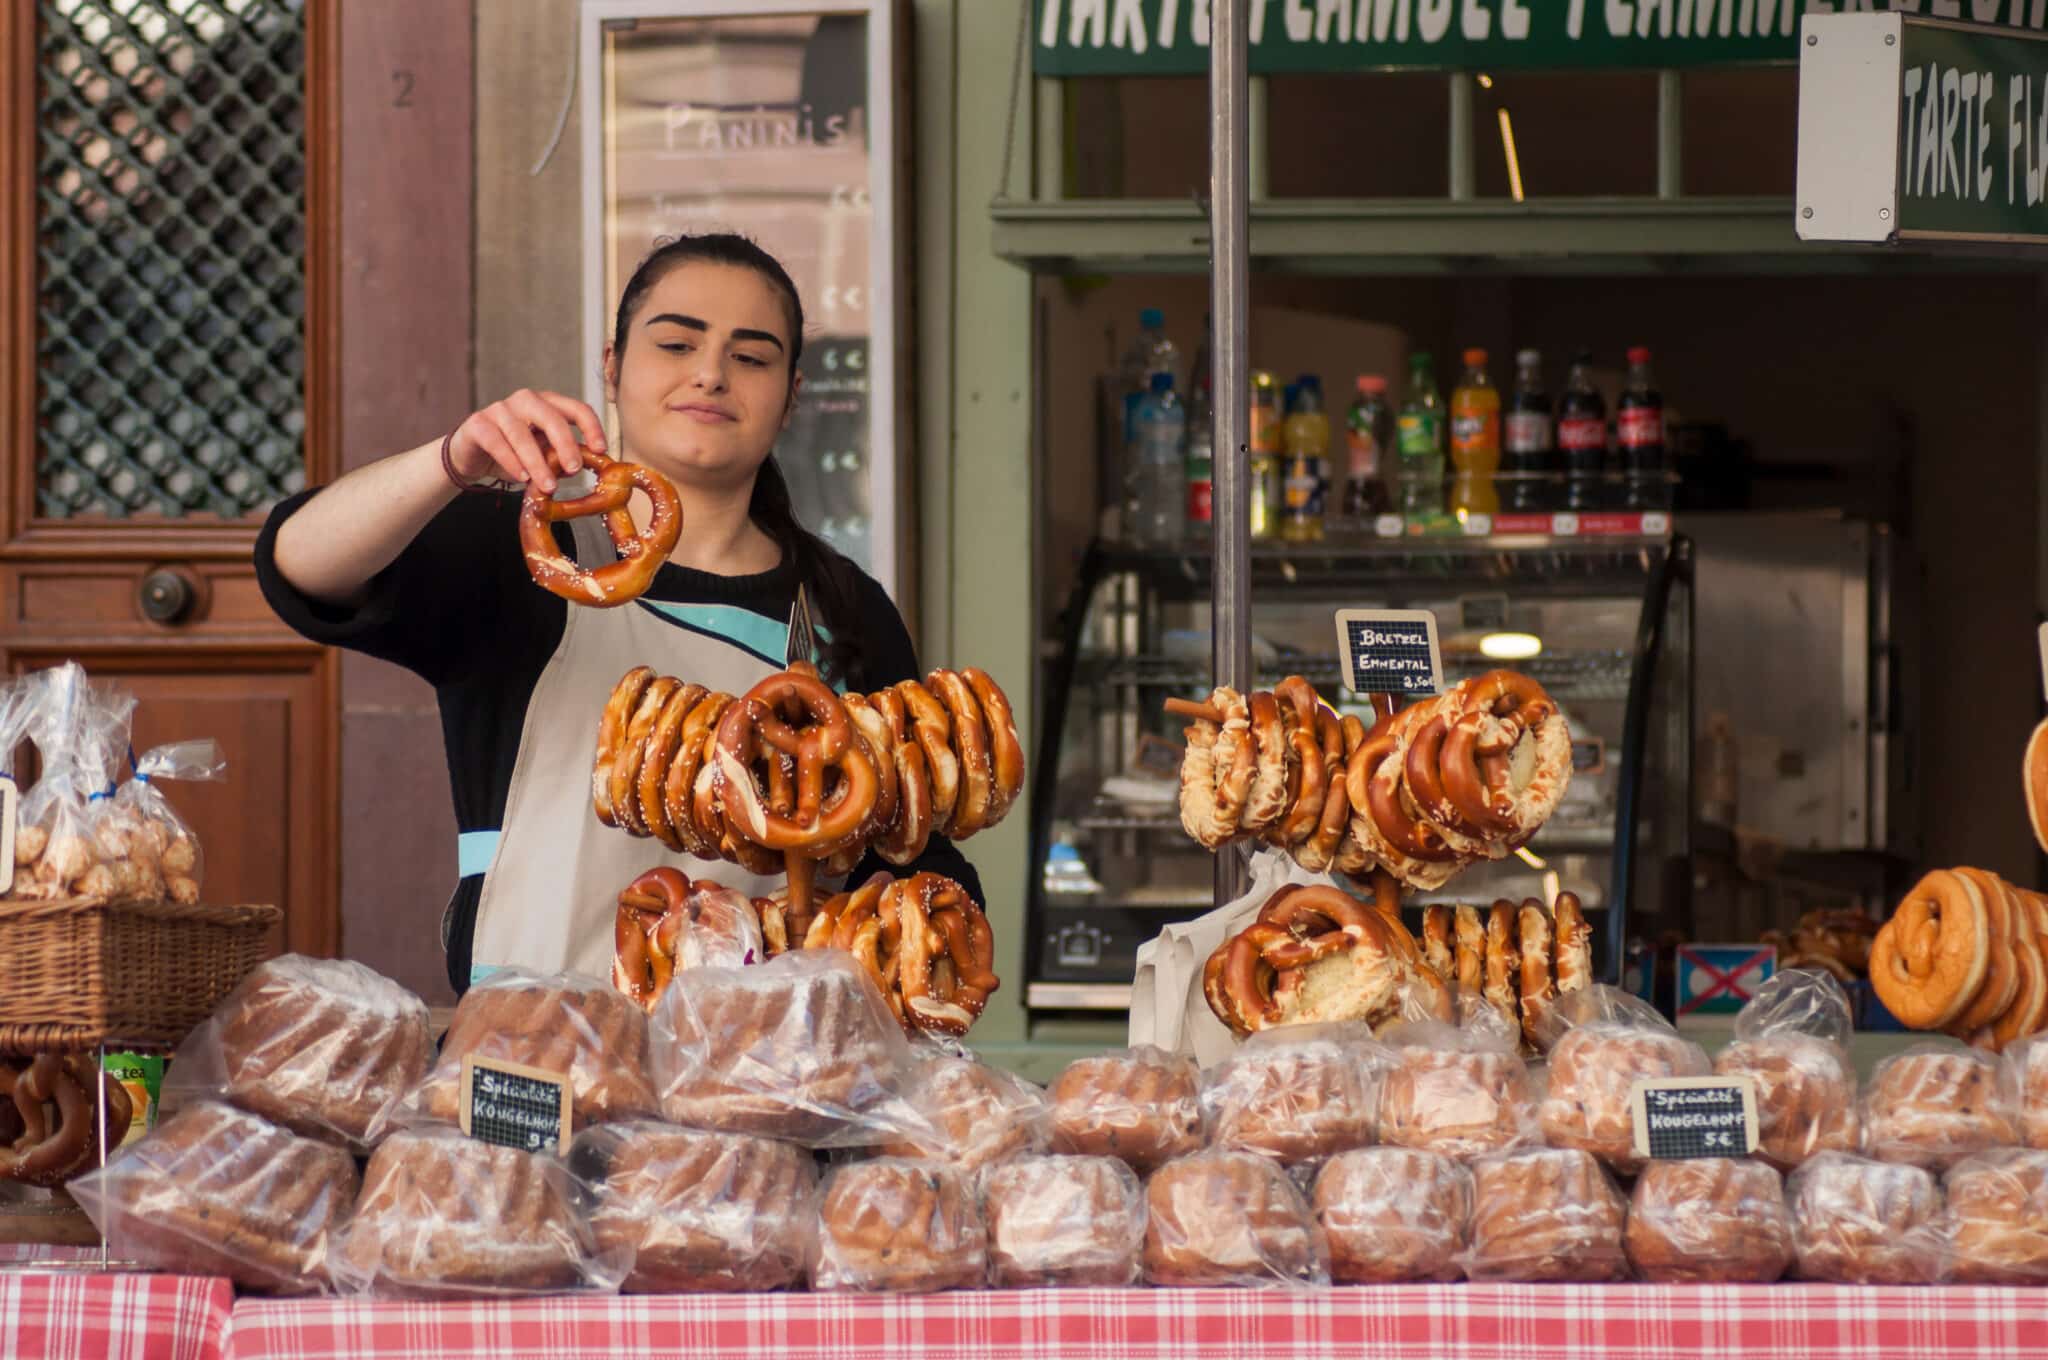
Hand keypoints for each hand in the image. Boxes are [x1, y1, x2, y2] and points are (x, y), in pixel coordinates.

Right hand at [446, 389, 605, 493]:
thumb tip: (582, 469)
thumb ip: (561, 458)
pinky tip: (521, 478)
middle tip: (575, 470)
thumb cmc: (514, 455)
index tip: (601, 450)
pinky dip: (511, 461)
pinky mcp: (477, 424)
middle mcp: (525, 401)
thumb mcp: (543, 457)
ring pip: (522, 433)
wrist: (472, 457)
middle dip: (565, 444)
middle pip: (550, 416)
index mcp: (548, 404)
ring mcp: (499, 409)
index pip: (576, 408)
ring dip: (537, 462)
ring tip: (549, 486)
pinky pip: (496, 442)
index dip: (591, 427)